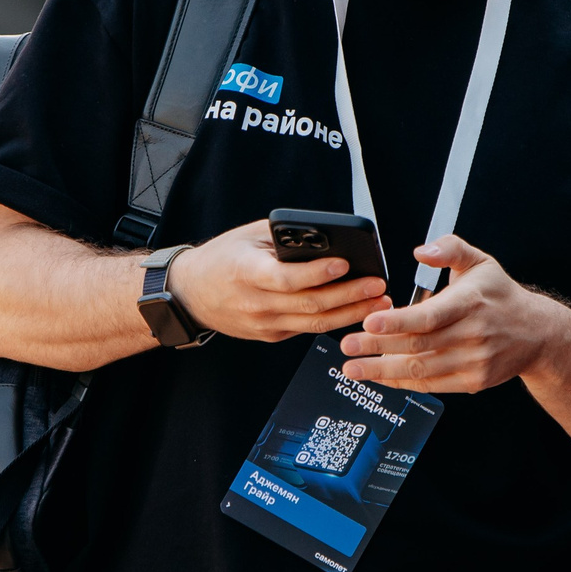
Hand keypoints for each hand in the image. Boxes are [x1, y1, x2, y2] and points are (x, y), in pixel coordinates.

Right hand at [168, 218, 390, 343]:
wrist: (191, 293)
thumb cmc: (222, 258)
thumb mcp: (248, 236)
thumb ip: (284, 237)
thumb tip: (326, 236)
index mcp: (247, 272)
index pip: (287, 278)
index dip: (317, 274)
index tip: (344, 264)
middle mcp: (257, 303)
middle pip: (310, 305)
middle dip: (350, 296)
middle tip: (378, 285)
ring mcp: (264, 324)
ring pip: (314, 324)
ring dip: (351, 313)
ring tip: (379, 302)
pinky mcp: (271, 335)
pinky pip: (307, 329)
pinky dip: (335, 321)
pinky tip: (358, 311)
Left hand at [336, 235, 557, 395]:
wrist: (537, 334)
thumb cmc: (501, 296)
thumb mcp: (481, 261)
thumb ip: (449, 248)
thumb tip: (421, 251)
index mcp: (472, 302)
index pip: (431, 316)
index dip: (398, 321)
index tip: (369, 322)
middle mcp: (474, 334)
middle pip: (419, 345)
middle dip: (377, 347)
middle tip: (348, 345)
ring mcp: (474, 362)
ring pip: (421, 370)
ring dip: (382, 371)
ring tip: (354, 367)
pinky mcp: (472, 382)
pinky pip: (430, 385)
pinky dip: (402, 383)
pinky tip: (380, 377)